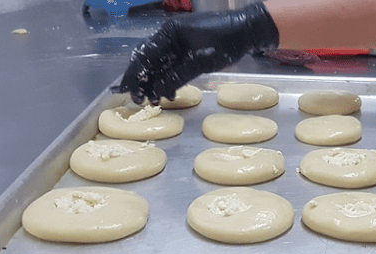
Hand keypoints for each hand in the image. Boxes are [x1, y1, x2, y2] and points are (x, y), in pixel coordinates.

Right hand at [114, 3, 278, 103]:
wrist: (247, 31)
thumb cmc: (225, 41)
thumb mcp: (200, 61)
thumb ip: (177, 76)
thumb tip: (157, 91)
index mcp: (168, 33)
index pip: (144, 55)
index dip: (135, 75)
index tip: (128, 92)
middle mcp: (169, 37)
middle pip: (148, 60)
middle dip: (142, 81)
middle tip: (138, 100)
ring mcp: (179, 43)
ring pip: (160, 65)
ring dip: (156, 83)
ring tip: (156, 101)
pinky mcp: (189, 51)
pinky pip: (172, 66)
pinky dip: (169, 80)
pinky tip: (170, 94)